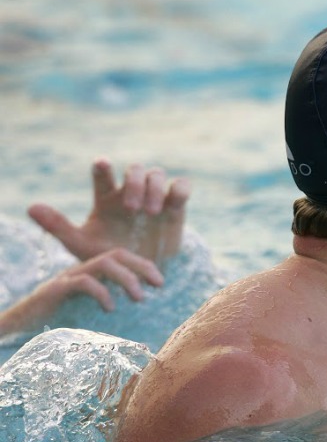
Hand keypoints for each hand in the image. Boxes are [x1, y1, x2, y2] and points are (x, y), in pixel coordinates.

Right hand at [0, 248, 162, 333]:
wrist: (18, 329)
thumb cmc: (56, 325)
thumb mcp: (90, 317)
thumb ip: (111, 317)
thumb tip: (142, 335)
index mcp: (90, 274)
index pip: (121, 258)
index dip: (143, 265)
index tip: (160, 282)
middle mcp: (80, 271)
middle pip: (116, 254)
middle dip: (141, 266)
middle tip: (158, 284)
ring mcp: (67, 278)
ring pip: (103, 263)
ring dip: (126, 278)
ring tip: (138, 297)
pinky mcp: (55, 290)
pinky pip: (82, 282)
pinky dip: (101, 292)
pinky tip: (110, 307)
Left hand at [27, 158, 189, 261]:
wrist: (141, 277)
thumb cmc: (108, 259)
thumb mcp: (81, 245)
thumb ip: (58, 226)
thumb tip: (30, 207)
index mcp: (107, 200)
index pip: (103, 176)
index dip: (103, 168)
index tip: (101, 165)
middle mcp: (131, 193)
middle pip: (135, 170)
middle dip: (134, 183)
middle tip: (132, 208)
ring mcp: (154, 198)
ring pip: (156, 174)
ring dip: (153, 189)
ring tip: (151, 212)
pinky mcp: (176, 206)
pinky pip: (181, 186)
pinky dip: (179, 189)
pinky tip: (173, 203)